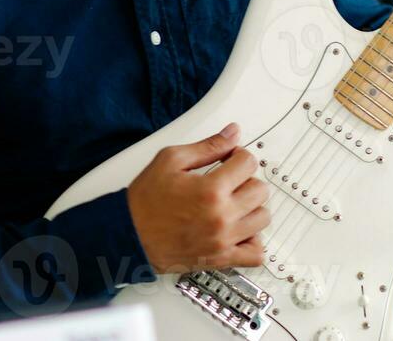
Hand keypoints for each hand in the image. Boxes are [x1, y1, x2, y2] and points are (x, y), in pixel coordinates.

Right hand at [127, 122, 269, 272]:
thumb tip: (232, 133)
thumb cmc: (145, 201)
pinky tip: (240, 230)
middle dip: (247, 179)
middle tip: (230, 181)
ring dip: (253, 207)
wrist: (129, 236)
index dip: (239, 156)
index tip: (230, 160)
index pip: (249, 163)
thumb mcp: (171, 160)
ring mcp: (223, 240)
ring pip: (263, 218)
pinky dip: (254, 241)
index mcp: (211, 190)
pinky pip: (256, 254)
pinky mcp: (220, 259)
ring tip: (235, 203)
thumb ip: (207, 146)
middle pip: (260, 190)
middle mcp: (221, 217)